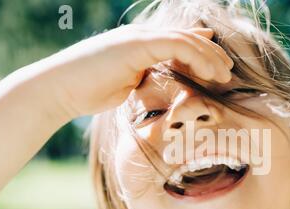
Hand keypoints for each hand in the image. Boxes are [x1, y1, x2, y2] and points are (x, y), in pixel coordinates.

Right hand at [24, 25, 233, 121]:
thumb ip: (149, 77)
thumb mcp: (128, 84)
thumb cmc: (90, 91)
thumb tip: (165, 81)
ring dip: (210, 57)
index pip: (179, 43)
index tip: (218, 71)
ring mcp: (140, 38)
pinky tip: (210, 73)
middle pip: (188, 38)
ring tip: (225, 75)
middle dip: (212, 54)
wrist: (61, 90)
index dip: (202, 54)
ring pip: (186, 40)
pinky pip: (176, 45)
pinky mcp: (137, 44)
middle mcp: (143, 36)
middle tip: (228, 72)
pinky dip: (197, 57)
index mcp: (141, 45)